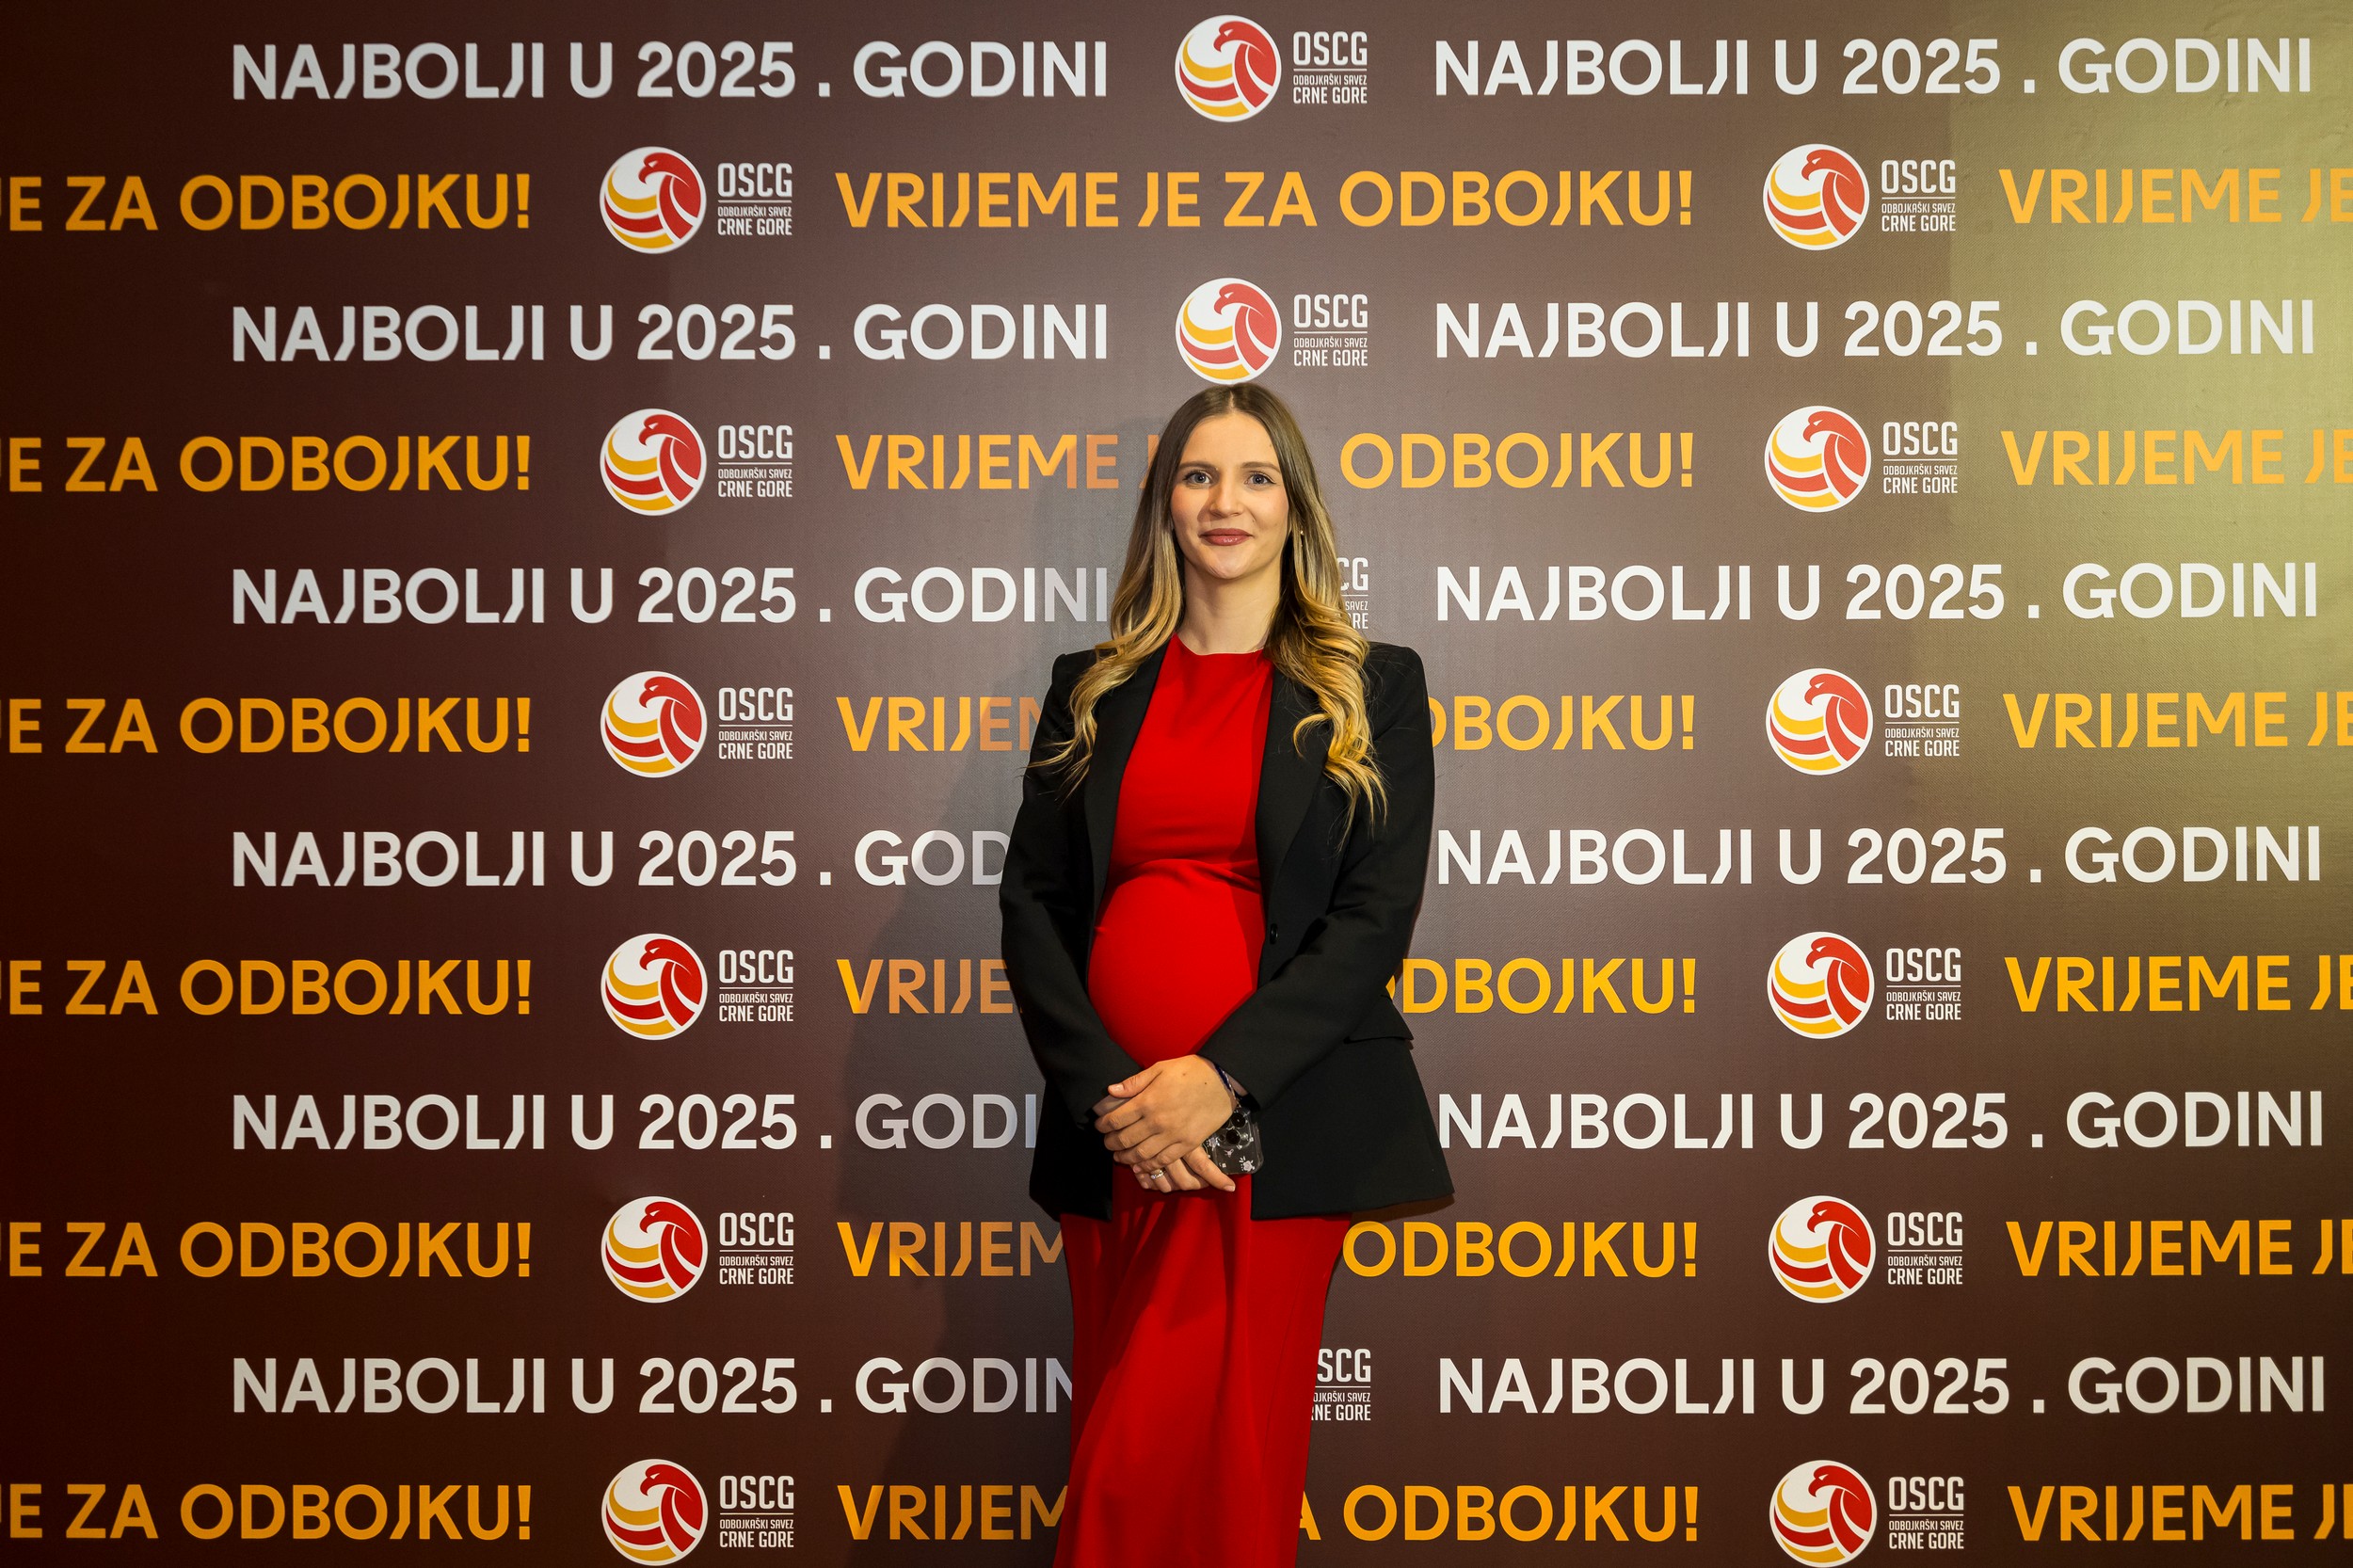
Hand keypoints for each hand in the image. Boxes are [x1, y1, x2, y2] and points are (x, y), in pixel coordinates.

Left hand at [1092, 1056, 1236, 1193]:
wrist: (1222, 1080)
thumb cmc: (1189, 1071)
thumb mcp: (1160, 1069)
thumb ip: (1134, 1082)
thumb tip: (1111, 1091)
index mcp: (1148, 1101)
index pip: (1116, 1119)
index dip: (1103, 1125)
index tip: (1099, 1125)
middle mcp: (1157, 1121)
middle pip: (1125, 1139)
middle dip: (1111, 1143)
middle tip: (1107, 1142)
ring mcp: (1173, 1135)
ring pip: (1142, 1154)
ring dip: (1126, 1158)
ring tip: (1120, 1156)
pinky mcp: (1187, 1144)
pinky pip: (1164, 1160)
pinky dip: (1149, 1166)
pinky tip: (1141, 1165)